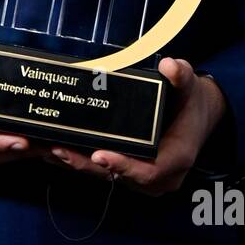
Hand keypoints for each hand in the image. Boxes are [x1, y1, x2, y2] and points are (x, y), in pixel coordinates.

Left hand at [40, 57, 226, 196]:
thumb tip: (169, 66)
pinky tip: (54, 151)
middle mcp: (159, 177)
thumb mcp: (190, 86)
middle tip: (58, 150)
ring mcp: (143, 179)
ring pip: (106, 176)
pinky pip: (103, 172)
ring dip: (77, 164)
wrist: (197, 115)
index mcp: (176, 159)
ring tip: (47, 150)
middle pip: (118, 177)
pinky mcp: (129, 174)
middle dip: (86, 164)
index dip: (123, 166)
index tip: (99, 155)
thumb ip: (181, 75)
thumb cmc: (190, 102)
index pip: (149, 171)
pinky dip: (80, 162)